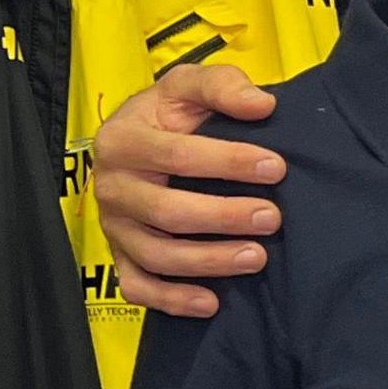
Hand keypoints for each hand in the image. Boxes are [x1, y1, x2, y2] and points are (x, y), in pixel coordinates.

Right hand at [97, 64, 284, 316]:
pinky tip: (212, 303)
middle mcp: (111, 186)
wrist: (142, 138)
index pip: (177, 155)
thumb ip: (223, 85)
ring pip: (157, 255)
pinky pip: (139, 287)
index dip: (228, 162)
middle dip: (225, 217)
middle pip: (167, 212)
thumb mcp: (190, 85)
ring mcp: (114, 226)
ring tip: (258, 257)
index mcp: (122, 139)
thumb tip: (260, 105)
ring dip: (209, 261)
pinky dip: (173, 300)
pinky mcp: (120, 256)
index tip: (277, 167)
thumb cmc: (171, 113)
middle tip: (273, 218)